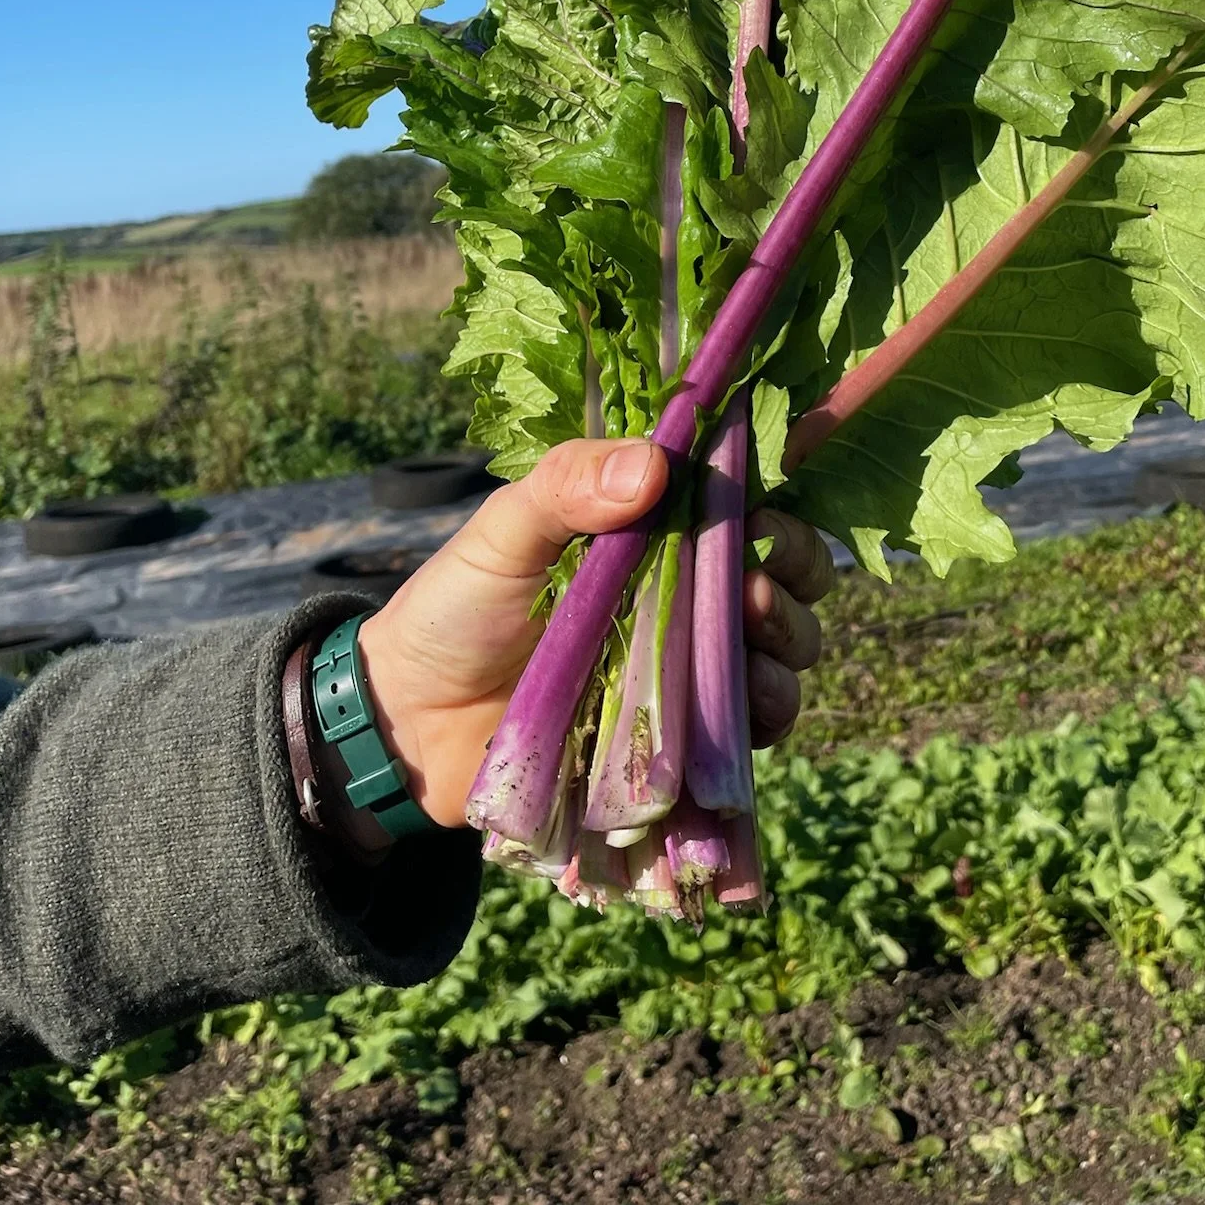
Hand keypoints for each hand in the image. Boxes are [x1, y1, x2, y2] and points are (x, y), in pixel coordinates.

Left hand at [357, 437, 834, 827]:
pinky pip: (752, 726)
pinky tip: (745, 708)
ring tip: (751, 642)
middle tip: (759, 585)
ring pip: (783, 646)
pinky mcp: (682, 738)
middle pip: (786, 570)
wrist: (411, 724)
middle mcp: (687, 591)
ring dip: (787, 641)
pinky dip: (765, 713)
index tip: (776, 497)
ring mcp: (689, 665)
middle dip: (794, 570)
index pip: (743, 496)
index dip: (777, 491)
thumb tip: (654, 466)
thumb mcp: (503, 531)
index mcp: (653, 527)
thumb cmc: (457, 607)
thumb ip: (567, 486)